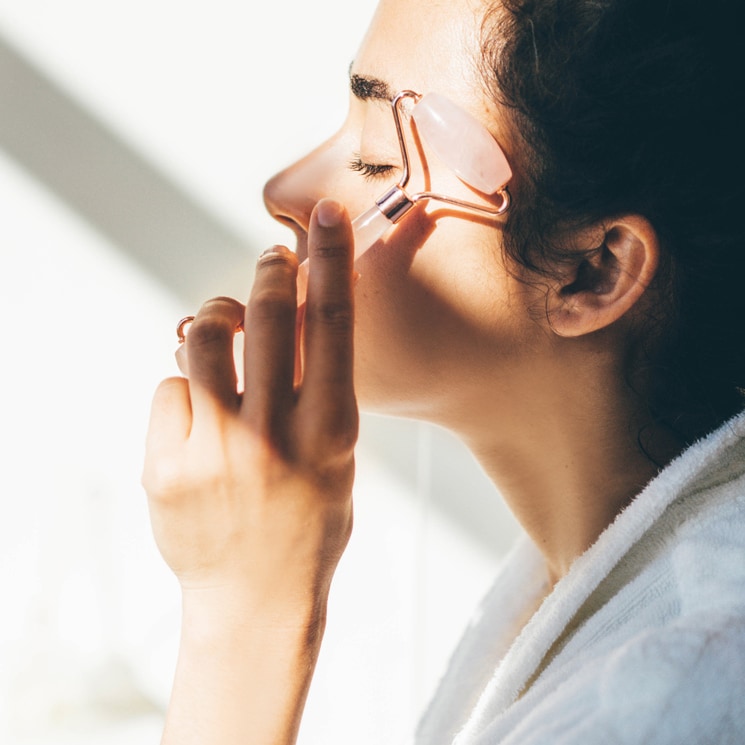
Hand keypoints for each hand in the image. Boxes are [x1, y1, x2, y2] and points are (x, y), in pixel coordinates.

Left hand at [143, 198, 356, 621]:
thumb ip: (318, 392)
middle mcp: (275, 435)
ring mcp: (216, 451)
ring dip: (217, 320)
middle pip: (267, 316)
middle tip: (273, 258)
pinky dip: (187, 388)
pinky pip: (171, 391)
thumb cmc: (309, 525)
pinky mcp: (166, 467)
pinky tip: (203, 415)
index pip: (333, 325)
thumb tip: (291, 322)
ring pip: (202, 339)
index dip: (330, 262)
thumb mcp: (336, 457)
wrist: (257, 600)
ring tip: (228, 329)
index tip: (325, 220)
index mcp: (331, 431)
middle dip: (270, 272)